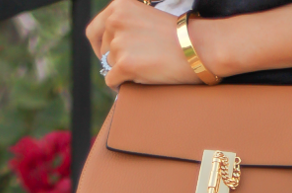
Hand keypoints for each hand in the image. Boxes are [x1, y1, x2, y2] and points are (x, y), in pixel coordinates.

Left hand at [87, 0, 203, 88]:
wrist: (198, 47)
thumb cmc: (179, 37)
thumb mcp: (145, 18)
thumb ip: (126, 26)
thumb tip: (110, 47)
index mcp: (119, 6)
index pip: (94, 31)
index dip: (99, 47)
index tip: (108, 56)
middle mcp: (115, 21)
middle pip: (103, 51)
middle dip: (116, 61)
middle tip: (136, 66)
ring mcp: (119, 43)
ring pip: (109, 67)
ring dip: (124, 72)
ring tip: (146, 70)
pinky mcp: (125, 64)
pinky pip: (112, 81)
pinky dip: (122, 85)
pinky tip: (138, 81)